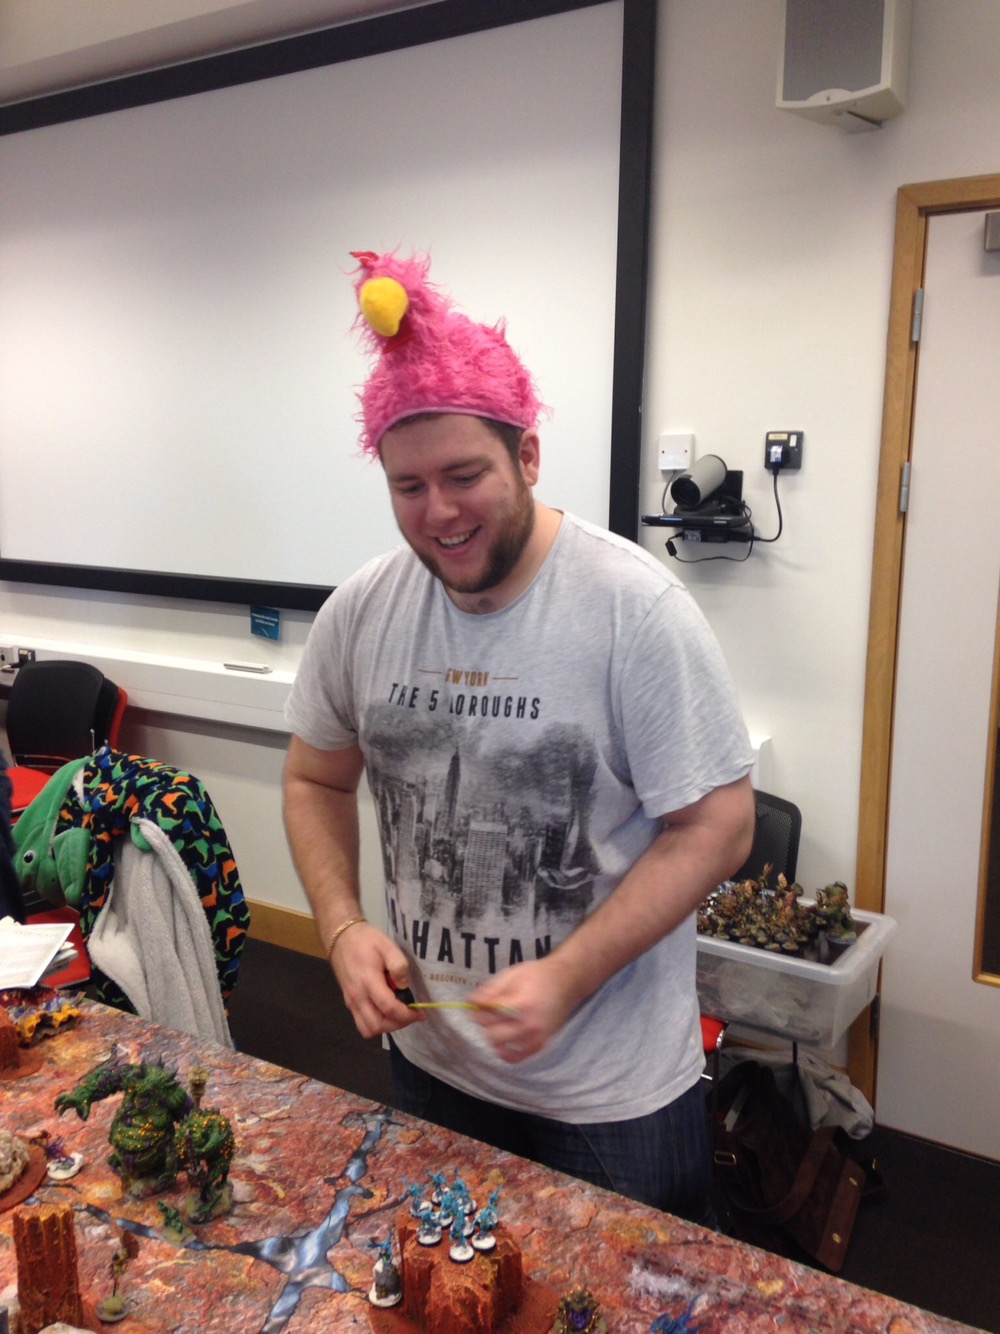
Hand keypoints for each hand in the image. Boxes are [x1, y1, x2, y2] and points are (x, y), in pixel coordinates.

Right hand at [328, 921, 424, 1039]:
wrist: (340, 937)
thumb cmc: (366, 940)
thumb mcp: (387, 945)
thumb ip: (399, 965)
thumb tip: (404, 986)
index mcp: (368, 981)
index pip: (388, 1008)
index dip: (407, 1015)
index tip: (420, 1013)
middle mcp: (357, 996)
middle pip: (377, 1025)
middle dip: (397, 1024)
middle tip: (410, 1014)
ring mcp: (350, 1001)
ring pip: (367, 1029)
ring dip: (385, 1027)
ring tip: (398, 1015)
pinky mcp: (348, 1002)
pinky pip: (361, 1023)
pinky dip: (375, 1023)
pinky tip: (385, 1010)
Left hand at [469, 958, 578, 1063]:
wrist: (566, 982)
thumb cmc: (538, 975)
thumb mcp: (512, 975)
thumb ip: (491, 990)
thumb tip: (472, 1002)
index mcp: (521, 1005)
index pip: (488, 1016)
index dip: (478, 1009)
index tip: (478, 1003)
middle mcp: (529, 1025)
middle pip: (492, 1034)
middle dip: (484, 1023)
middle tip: (487, 1013)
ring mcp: (537, 1037)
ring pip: (502, 1047)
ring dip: (493, 1036)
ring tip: (497, 1024)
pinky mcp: (542, 1044)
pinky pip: (518, 1058)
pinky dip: (506, 1053)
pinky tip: (503, 1043)